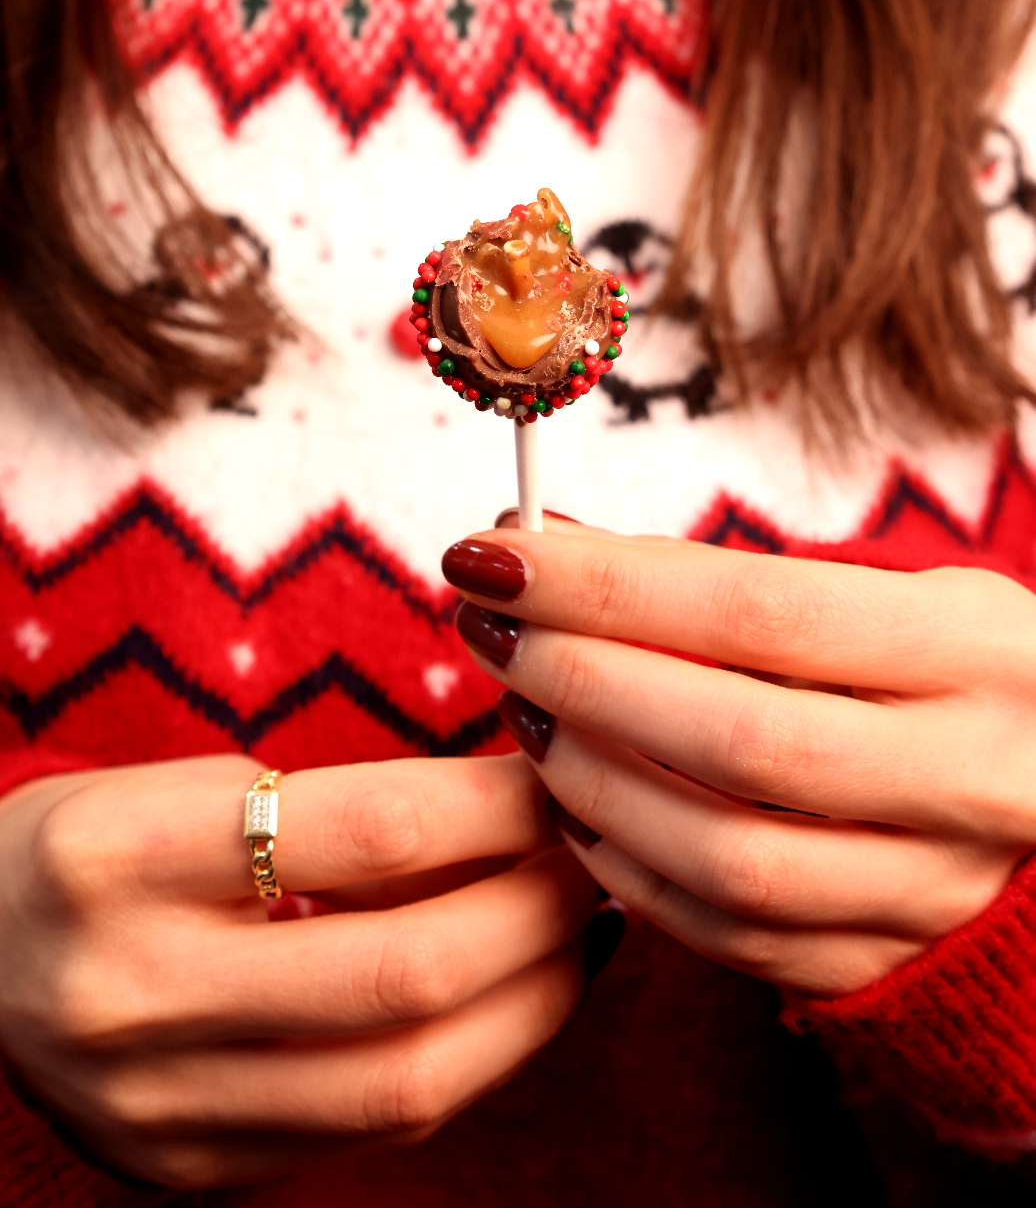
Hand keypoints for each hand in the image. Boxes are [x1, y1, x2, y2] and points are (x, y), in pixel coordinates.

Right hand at [0, 753, 598, 1186]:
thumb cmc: (97, 847)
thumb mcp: (185, 786)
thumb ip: (339, 810)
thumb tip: (514, 815)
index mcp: (120, 857)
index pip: (376, 830)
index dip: (503, 806)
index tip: (563, 776)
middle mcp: (134, 994)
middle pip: (410, 972)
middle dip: (543, 908)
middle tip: (597, 852)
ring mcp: (160, 1108)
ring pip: (411, 1079)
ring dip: (536, 997)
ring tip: (585, 927)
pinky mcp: (193, 1172)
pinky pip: (381, 1129)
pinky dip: (479, 1059)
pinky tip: (522, 995)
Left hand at [443, 515, 1035, 995]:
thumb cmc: (944, 672)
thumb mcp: (888, 598)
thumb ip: (730, 586)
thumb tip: (550, 554)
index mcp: (978, 655)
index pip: (760, 614)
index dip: (609, 587)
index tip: (493, 555)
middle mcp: (973, 777)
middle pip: (738, 740)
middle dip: (583, 680)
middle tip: (493, 633)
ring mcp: (933, 888)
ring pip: (727, 857)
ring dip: (590, 782)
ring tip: (523, 715)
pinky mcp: (882, 961)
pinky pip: (728, 934)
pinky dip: (627, 870)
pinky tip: (573, 807)